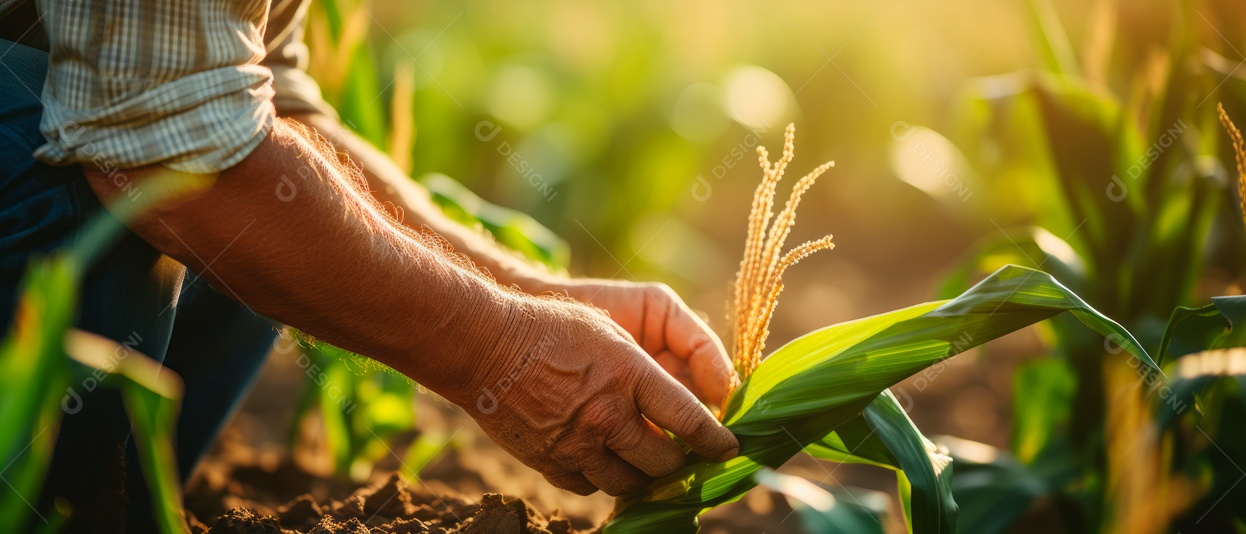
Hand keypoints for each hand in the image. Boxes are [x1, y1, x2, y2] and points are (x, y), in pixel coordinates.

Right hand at [457, 296, 739, 495]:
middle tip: (683, 455)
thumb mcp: (611, 329)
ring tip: (645, 462)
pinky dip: (602, 477)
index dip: (714, 440)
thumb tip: (688, 398)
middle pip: (664, 461)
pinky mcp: (551, 463)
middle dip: (681, 462)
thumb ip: (651, 365)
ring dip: (643, 475)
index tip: (727, 448)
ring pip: (629, 483)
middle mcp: (607, 414)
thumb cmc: (553, 327)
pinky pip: (590, 486)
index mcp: (629, 374)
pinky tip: (603, 459)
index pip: (689, 420)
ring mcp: (577, 444)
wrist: (485, 346)